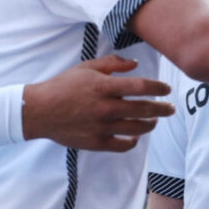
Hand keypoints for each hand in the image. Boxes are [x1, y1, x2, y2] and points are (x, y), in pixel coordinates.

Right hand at [22, 55, 174, 151]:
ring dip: (151, 124)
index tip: (167, 89)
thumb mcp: (87, 67)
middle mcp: (105, 107)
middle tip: (171, 108)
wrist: (38, 111)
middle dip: (162, 108)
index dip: (158, 88)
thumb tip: (135, 63)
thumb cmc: (63, 86)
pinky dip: (132, 141)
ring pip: (136, 128)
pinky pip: (121, 145)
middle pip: (143, 109)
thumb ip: (113, 63)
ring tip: (155, 120)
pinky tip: (136, 136)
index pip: (140, 86)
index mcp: (104, 86)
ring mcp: (100, 126)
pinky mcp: (94, 142)